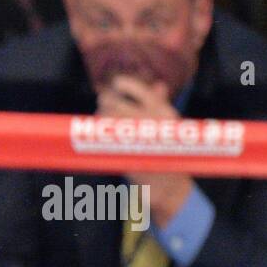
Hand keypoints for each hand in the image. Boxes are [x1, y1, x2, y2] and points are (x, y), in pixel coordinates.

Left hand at [95, 74, 192, 225]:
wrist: (168, 182)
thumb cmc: (167, 151)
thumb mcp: (169, 125)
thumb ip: (160, 104)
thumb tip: (159, 85)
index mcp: (162, 110)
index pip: (136, 87)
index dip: (121, 84)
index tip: (115, 86)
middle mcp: (149, 119)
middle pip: (112, 102)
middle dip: (104, 103)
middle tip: (102, 107)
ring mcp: (135, 135)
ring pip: (103, 118)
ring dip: (98, 118)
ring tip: (100, 122)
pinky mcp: (123, 152)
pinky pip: (101, 137)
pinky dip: (97, 134)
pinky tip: (97, 136)